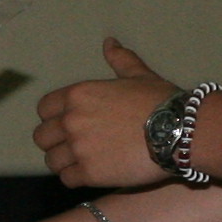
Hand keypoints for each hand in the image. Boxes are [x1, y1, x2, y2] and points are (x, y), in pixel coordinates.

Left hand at [36, 38, 181, 189]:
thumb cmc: (161, 101)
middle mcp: (72, 120)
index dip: (53, 118)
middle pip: (42, 137)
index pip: (44, 109)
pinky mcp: (89, 173)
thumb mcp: (139, 75)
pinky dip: (76, 178)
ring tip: (84, 162)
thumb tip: (110, 42)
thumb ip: (120, 60)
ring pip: (52, 161)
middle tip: (76, 146)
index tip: (69, 125)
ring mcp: (79, 148)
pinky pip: (67, 179)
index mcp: (78, 95)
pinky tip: (92, 174)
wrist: (179, 131)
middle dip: (56, 142)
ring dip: (65, 162)